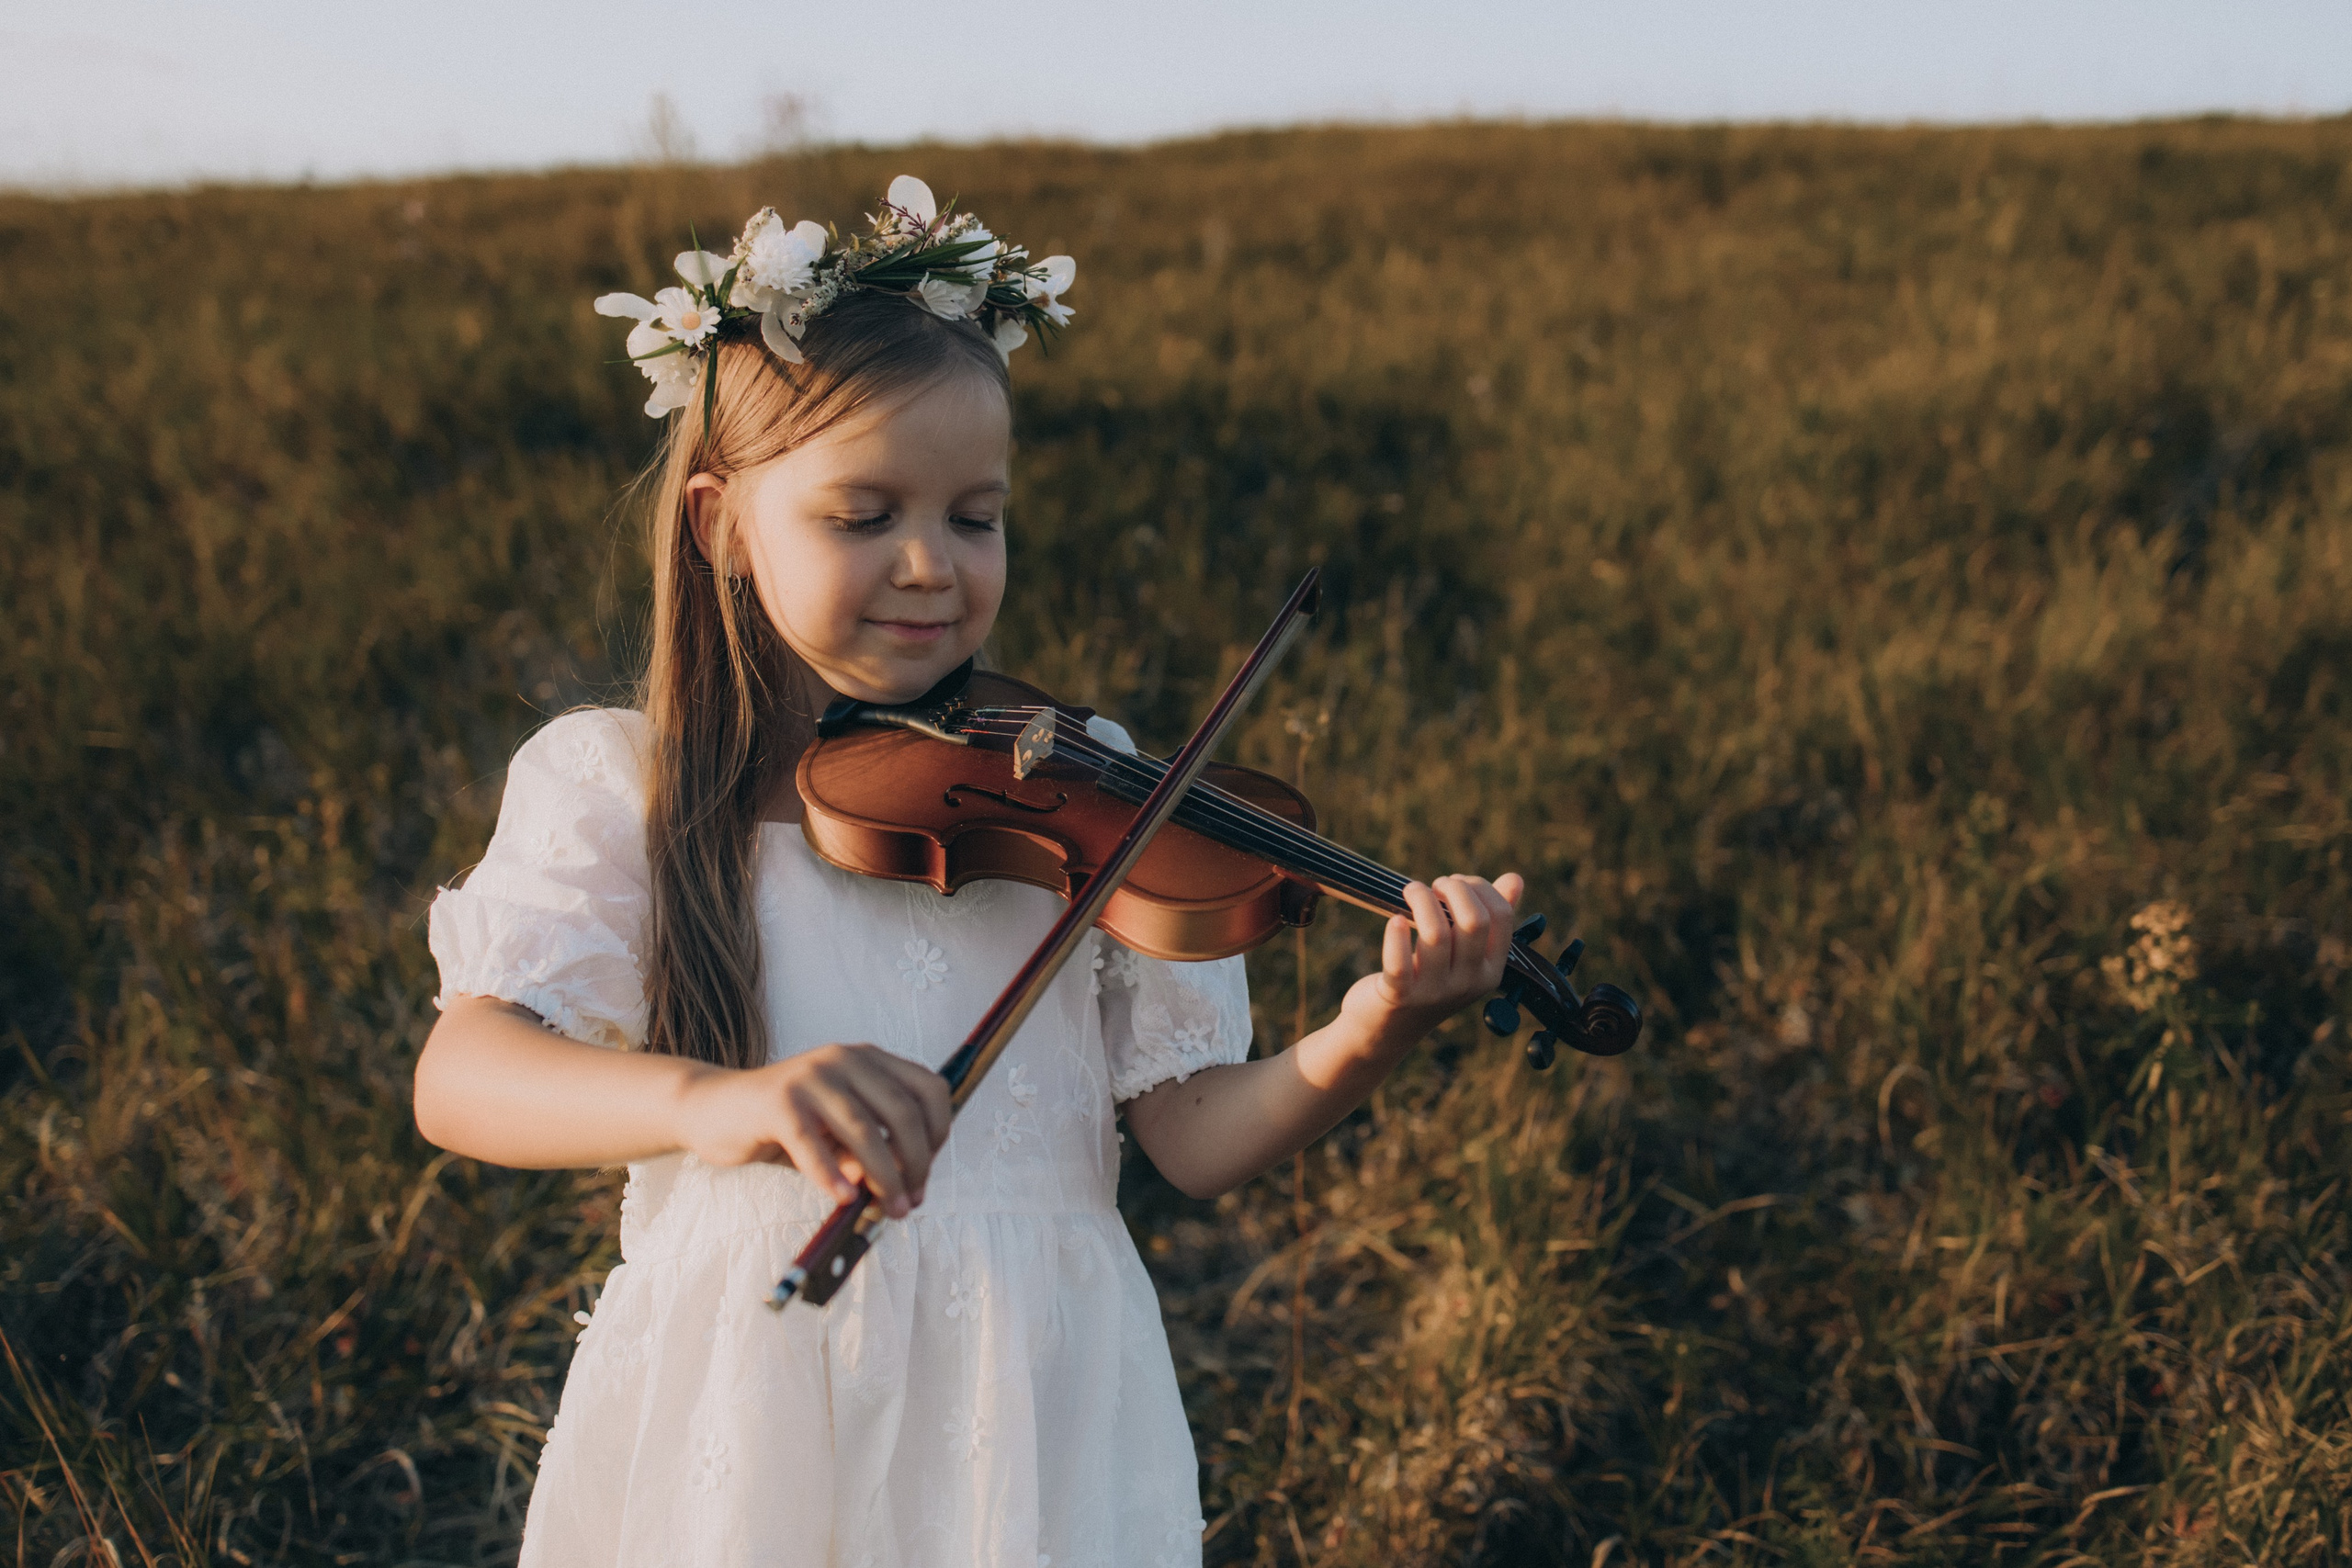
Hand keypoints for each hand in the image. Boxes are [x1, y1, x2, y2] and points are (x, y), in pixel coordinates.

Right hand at [671, 1043, 951, 1217]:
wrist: (713, 1108)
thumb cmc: (784, 1125)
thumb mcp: (836, 1132)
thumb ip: (869, 1149)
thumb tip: (904, 1185)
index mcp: (867, 1059)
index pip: (928, 1088)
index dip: (939, 1132)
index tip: (927, 1170)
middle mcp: (844, 1059)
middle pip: (902, 1113)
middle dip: (916, 1163)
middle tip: (911, 1202)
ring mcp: (810, 1077)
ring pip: (865, 1130)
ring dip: (884, 1177)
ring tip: (888, 1210)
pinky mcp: (778, 1102)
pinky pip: (813, 1144)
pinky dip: (832, 1175)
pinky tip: (844, 1199)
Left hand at [1339, 872, 1524, 1042]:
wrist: (1387, 1029)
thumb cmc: (1427, 978)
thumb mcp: (1463, 954)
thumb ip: (1489, 919)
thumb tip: (1515, 879)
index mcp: (1491, 970)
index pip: (1501, 916)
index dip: (1478, 887)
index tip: (1455, 882)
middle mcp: (1469, 983)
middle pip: (1474, 920)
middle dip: (1453, 889)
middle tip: (1433, 887)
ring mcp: (1436, 991)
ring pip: (1437, 933)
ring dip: (1422, 899)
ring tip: (1411, 891)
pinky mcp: (1400, 996)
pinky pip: (1400, 961)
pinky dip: (1396, 935)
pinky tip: (1394, 920)